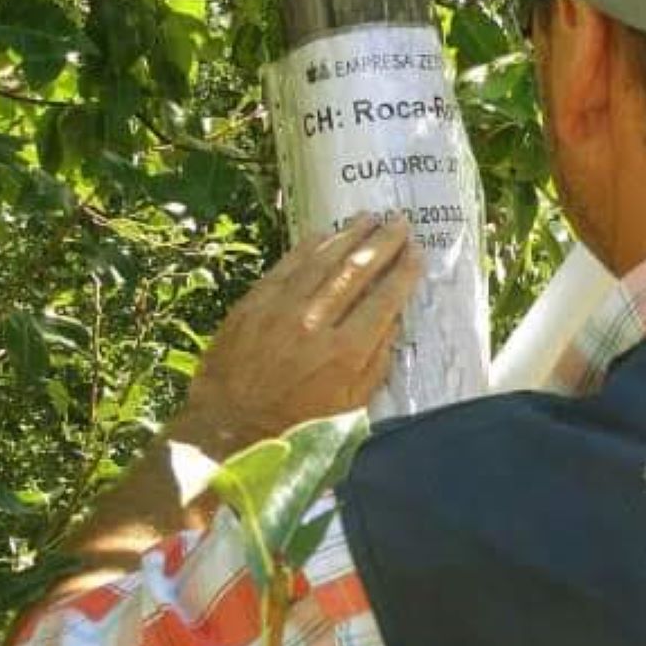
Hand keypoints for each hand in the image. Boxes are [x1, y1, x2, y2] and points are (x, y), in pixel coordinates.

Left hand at [183, 214, 420, 448]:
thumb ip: (375, 364)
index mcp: (345, 353)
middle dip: (381, 244)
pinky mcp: (254, 303)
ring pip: (323, 261)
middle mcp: (316, 323)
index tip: (417, 253)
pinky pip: (287, 265)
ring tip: (369, 218)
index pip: (383, 301)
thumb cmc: (296, 426)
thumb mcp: (349, 408)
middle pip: (356, 272)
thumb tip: (392, 323)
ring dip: (349, 235)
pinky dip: (308, 247)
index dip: (402, 273)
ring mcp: (282, 309)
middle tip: (399, 222)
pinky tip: (325, 233)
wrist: (229, 427)